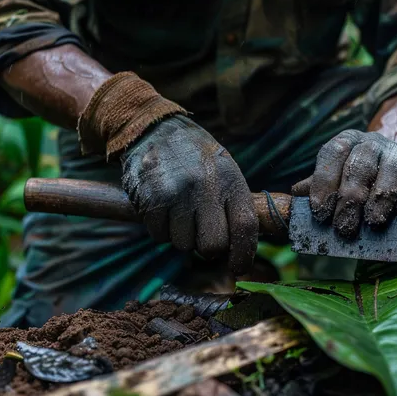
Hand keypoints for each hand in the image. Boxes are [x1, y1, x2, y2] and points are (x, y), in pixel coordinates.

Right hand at [120, 115, 257, 274]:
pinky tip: (162, 208)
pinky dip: (161, 229)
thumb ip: (234, 205)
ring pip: (183, 244)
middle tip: (201, 232)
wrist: (153, 128)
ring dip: (181, 236)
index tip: (238, 267)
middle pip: (213, 246)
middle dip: (207, 247)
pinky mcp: (151, 198)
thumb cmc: (194, 156)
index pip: (245, 227)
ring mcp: (177, 193)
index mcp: (230, 179)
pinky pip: (159, 236)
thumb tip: (241, 250)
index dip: (243, 254)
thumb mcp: (224, 169)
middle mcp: (206, 186)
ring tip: (180, 211)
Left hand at [293, 130, 396, 237]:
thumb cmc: (356, 181)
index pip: (332, 153)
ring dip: (380, 198)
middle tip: (344, 227)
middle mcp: (372, 142)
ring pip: (390, 170)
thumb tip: (292, 201)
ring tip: (373, 222)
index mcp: (346, 142)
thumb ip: (314, 189)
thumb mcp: (333, 179)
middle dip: (350, 199)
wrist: (396, 168)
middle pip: (360, 164)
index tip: (319, 211)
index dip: (324, 181)